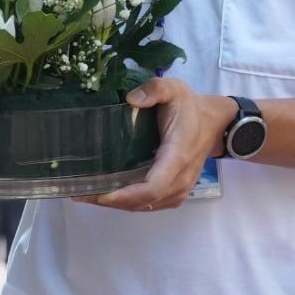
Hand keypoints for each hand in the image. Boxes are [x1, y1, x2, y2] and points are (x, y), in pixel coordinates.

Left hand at [74, 79, 236, 212]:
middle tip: (80, 194)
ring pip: (146, 206)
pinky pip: (151, 204)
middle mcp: (180, 178)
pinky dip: (129, 204)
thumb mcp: (174, 89)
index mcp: (177, 155)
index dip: (126, 194)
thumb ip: (154, 89)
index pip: (153, 185)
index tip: (101, 194)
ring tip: (87, 196)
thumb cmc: (190, 107)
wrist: (214, 123)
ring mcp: (180, 189)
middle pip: (144, 201)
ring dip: (118, 205)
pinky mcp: (176, 192)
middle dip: (112, 201)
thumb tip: (131, 99)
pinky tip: (108, 196)